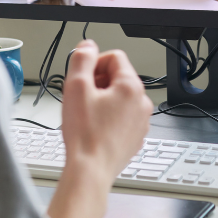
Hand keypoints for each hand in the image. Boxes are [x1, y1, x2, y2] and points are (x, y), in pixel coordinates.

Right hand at [60, 40, 152, 185]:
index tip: (83, 78)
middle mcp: (142, 102)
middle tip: (81, 98)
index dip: (94, 64)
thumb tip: (88, 47)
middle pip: (119, 77)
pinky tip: (95, 129)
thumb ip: (82, 59)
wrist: (90, 171)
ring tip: (87, 115)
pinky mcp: (136, 137)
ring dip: (103, 100)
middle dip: (98, 82)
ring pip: (121, 98)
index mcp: (131, 87)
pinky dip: (109, 118)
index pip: (114, 57)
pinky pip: (123, 117)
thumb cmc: (84, 134)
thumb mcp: (75, 87)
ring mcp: (141, 121)